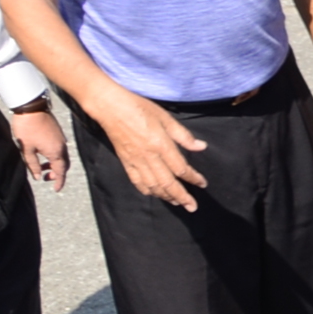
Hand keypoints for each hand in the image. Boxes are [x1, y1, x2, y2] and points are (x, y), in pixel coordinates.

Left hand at [8, 102, 70, 188]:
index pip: (60, 172)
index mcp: (56, 153)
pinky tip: (42, 153)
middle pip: (64, 165)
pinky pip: (59, 148)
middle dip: (56, 173)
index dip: (59, 182)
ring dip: (53, 164)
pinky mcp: (58, 132)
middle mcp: (62, 146)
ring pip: (61, 157)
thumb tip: (37, 177)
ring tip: (40, 166)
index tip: (56, 190)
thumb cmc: (27, 128)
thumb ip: (32, 165)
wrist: (30, 107)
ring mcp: (61, 138)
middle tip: (45, 177)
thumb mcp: (26, 149)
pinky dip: (53, 155)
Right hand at [100, 94, 210, 210]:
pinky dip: (147, 190)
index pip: (181, 168)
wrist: (109, 107)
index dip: (193, 178)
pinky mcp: (125, 161)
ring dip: (166, 197)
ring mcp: (135, 160)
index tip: (202, 183)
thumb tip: (201, 147)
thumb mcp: (165, 117)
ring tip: (177, 203)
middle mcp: (149, 156)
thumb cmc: (138, 107)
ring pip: (152, 186)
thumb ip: (183, 135)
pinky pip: (136, 181)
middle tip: (192, 207)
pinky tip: (154, 194)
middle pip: (167, 183)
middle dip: (181, 197)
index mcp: (161, 145)